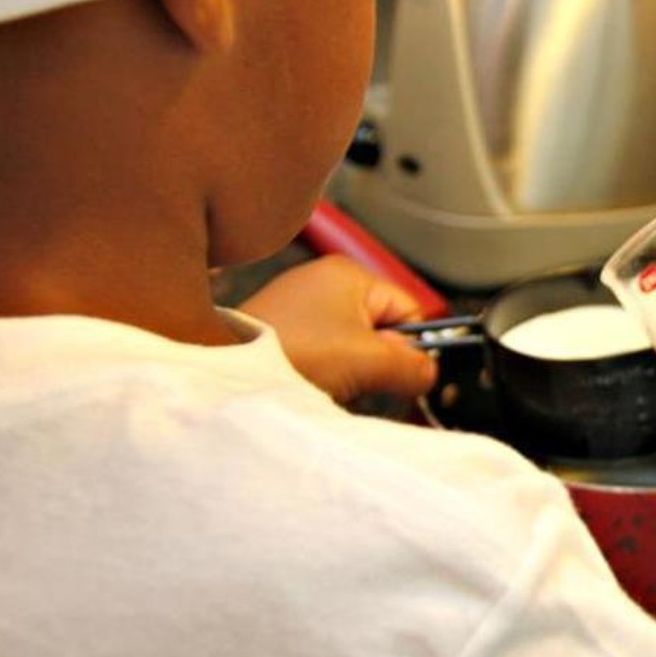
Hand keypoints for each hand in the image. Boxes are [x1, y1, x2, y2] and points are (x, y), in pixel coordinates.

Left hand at [237, 255, 436, 403]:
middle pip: (380, 331)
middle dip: (377, 364)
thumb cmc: (293, 353)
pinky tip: (309, 384)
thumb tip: (429, 372)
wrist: (226, 374)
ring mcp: (298, 306)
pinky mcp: (280, 332)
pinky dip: (324, 375)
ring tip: (328, 384)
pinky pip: (323, 355)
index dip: (410, 347)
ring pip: (353, 348)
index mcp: (348, 273)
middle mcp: (322, 282)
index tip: (400, 375)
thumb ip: (412, 366)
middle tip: (358, 381)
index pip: (408, 311)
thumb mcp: (369, 361)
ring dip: (351, 374)